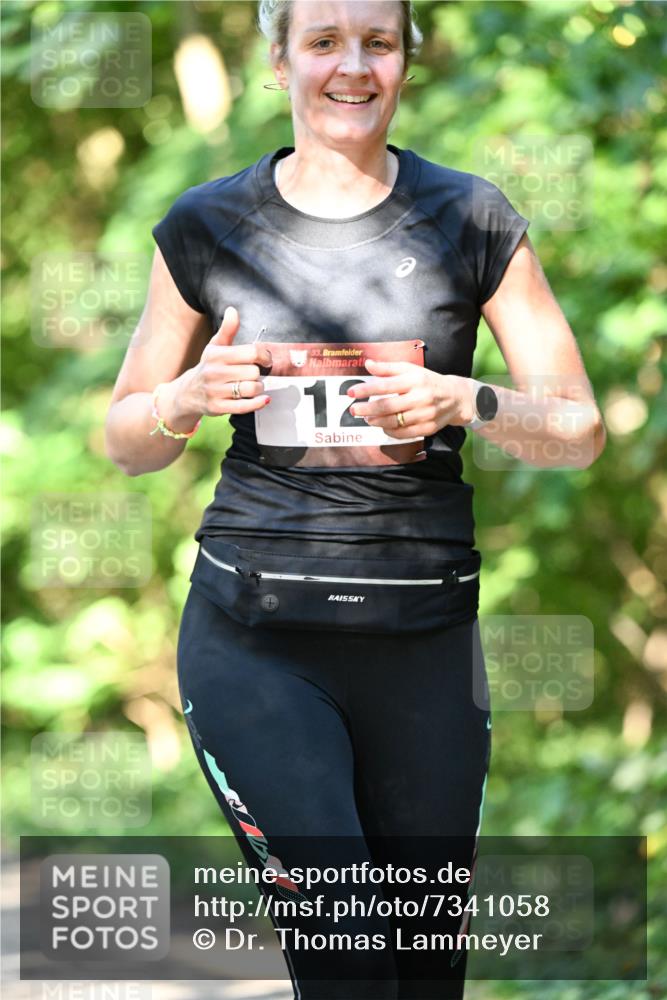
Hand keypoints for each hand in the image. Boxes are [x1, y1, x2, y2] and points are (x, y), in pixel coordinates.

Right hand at [183, 306, 271, 416]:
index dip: (264, 356)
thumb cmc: (208, 366)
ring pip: (251, 389)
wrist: (188, 392)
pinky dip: (258, 403)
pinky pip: (244, 406)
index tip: (265, 359)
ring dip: (258, 388)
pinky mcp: (218, 407)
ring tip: (253, 385)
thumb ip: (227, 329)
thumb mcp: (215, 346)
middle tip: (254, 374)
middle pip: (253, 372)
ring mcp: (216, 391)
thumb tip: (232, 310)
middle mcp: (215, 372)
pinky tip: (264, 399)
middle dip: (258, 374)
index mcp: (217, 355)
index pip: (251, 353)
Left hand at [347, 359, 475, 437]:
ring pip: (394, 422)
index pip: (386, 385)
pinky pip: (404, 433)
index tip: (351, 392)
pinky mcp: (428, 428)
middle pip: (388, 406)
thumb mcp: (411, 370)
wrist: (455, 398)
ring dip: (377, 421)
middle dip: (367, 409)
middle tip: (354, 410)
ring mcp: (425, 414)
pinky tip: (383, 425)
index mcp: (415, 380)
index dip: (366, 390)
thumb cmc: (428, 381)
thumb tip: (368, 364)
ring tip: (367, 418)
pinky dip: (390, 431)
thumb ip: (388, 368)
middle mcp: (421, 397)